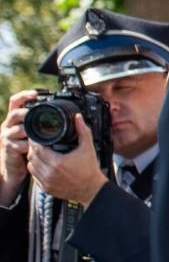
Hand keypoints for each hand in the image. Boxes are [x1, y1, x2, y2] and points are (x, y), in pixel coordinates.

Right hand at [0, 91, 36, 205]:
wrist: (17, 167)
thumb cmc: (29, 147)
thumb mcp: (36, 133)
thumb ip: (43, 123)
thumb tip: (68, 115)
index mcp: (18, 119)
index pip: (16, 102)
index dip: (24, 96)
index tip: (36, 94)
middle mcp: (10, 125)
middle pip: (14, 113)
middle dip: (25, 113)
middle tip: (36, 114)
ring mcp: (7, 137)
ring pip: (14, 129)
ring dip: (26, 129)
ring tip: (38, 131)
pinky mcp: (8, 149)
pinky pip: (16, 144)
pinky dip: (26, 145)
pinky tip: (33, 146)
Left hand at [28, 115, 108, 207]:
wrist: (92, 189)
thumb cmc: (90, 170)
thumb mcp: (88, 148)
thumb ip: (82, 131)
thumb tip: (78, 118)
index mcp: (57, 162)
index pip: (37, 148)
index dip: (35, 141)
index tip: (37, 137)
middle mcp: (50, 173)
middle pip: (31, 156)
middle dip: (33, 149)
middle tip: (39, 144)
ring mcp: (47, 182)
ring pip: (30, 166)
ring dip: (33, 159)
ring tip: (40, 154)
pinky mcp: (46, 188)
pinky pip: (34, 176)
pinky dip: (36, 170)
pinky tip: (44, 165)